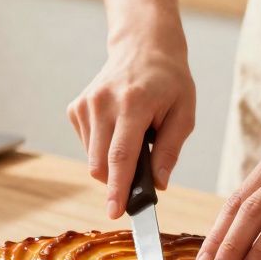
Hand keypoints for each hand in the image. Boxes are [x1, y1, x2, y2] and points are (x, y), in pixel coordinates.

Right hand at [68, 28, 195, 218]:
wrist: (143, 47)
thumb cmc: (169, 81)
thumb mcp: (184, 113)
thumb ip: (170, 150)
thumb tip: (159, 185)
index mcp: (133, 104)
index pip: (121, 156)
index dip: (118, 188)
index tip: (115, 212)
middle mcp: (103, 103)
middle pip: (100, 163)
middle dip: (118, 182)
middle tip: (141, 177)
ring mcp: (86, 104)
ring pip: (92, 158)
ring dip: (112, 163)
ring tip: (134, 138)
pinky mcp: (76, 108)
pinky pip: (87, 146)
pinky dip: (103, 149)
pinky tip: (119, 129)